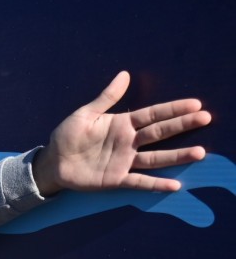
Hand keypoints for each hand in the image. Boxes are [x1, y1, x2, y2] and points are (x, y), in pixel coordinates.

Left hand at [32, 71, 210, 195]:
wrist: (52, 162)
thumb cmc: (67, 136)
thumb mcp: (85, 114)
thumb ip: (106, 97)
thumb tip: (124, 74)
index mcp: (122, 124)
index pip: (152, 114)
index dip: (172, 109)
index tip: (194, 104)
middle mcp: (128, 142)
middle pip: (160, 133)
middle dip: (182, 126)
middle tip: (206, 118)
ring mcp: (124, 161)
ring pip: (156, 158)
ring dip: (177, 156)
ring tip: (199, 153)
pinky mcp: (116, 179)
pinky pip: (139, 181)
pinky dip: (156, 184)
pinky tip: (175, 184)